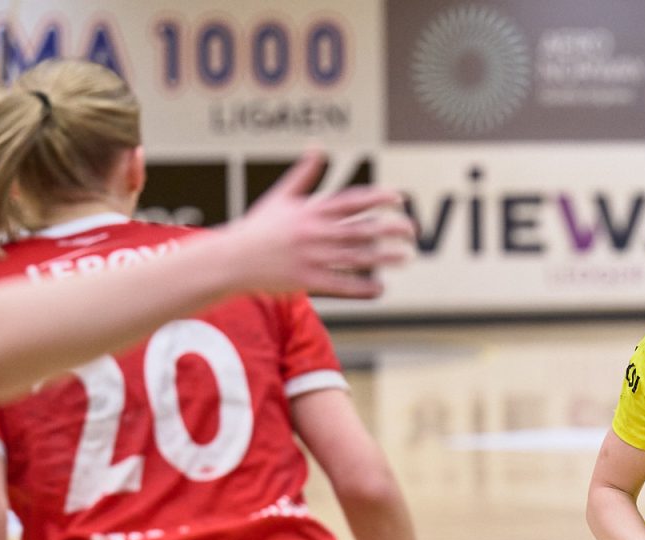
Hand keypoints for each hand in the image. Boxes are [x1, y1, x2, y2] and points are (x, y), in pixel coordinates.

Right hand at [216, 149, 415, 298]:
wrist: (232, 258)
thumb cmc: (258, 227)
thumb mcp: (280, 196)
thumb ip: (304, 173)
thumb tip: (318, 146)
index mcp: (310, 211)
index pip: (351, 200)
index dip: (377, 198)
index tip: (399, 198)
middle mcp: (314, 233)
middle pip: (361, 229)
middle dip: (390, 229)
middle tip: (412, 230)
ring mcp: (312, 257)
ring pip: (356, 257)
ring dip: (384, 257)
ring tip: (406, 256)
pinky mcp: (307, 280)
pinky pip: (341, 284)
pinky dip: (363, 287)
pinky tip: (381, 287)